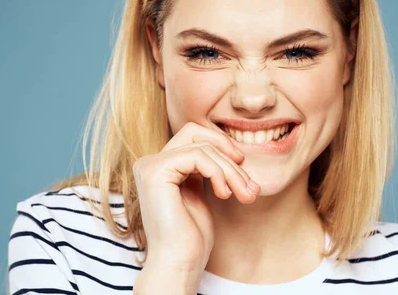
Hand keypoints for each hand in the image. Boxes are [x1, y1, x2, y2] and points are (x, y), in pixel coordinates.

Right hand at [132, 122, 259, 274]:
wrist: (179, 263)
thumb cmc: (191, 237)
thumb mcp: (202, 193)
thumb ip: (207, 169)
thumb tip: (235, 149)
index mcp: (160, 167)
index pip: (194, 136)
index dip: (221, 146)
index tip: (242, 170)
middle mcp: (150, 162)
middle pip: (196, 133)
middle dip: (227, 154)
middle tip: (248, 184)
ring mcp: (149, 166)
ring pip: (202, 147)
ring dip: (230, 170)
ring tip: (244, 194)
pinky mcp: (155, 171)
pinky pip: (197, 156)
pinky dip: (218, 173)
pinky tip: (224, 194)